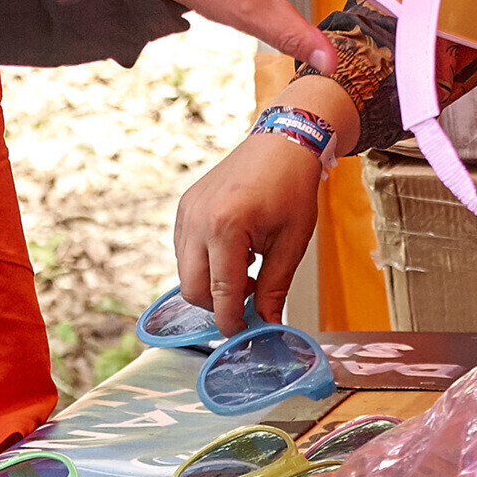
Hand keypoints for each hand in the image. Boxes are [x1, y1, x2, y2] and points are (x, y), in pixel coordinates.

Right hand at [172, 76, 347, 330]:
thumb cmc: (291, 187)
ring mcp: (187, 212)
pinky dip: (204, 263)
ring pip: (185, 271)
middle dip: (218, 306)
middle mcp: (199, 220)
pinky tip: (234, 253)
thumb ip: (275, 286)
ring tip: (247, 271)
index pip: (221, 292)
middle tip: (249, 302)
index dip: (231, 320)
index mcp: (227, 227)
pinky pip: (184, 250)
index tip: (243, 334)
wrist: (281, 142)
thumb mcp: (292, 241)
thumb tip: (266, 323)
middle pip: (192, 288)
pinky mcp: (185, 207)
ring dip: (211, 284)